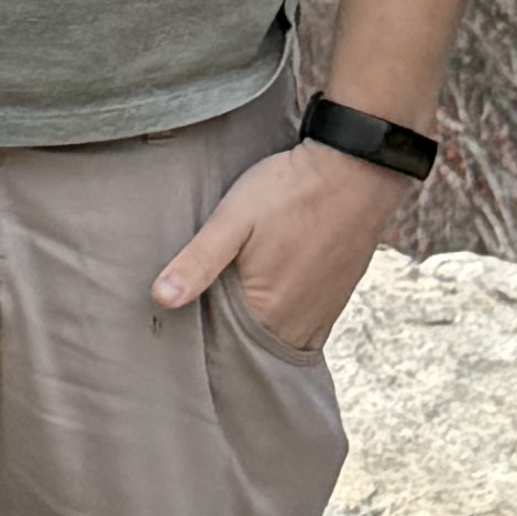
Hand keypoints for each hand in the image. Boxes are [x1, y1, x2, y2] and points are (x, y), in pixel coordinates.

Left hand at [156, 136, 403, 350]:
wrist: (355, 168)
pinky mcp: (338, 298)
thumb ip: (198, 261)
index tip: (186, 324)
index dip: (204, 337)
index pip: (225, 346)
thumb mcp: (232, 218)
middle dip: (230, 338)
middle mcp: (299, 323)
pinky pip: (307, 329)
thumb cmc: (291, 189)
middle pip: (254, 347)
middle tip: (208, 314)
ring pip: (281, 340)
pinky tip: (271, 301)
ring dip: (259, 331)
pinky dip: (286, 323)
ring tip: (236, 307)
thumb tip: (161, 298)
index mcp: (267, 311)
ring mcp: (323, 313)